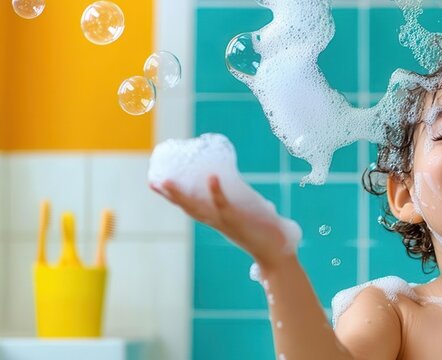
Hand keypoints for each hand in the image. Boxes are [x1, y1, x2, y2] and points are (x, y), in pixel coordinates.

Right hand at [150, 175, 299, 264]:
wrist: (279, 255)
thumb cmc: (270, 239)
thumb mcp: (258, 222)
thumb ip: (258, 213)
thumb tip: (267, 207)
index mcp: (219, 221)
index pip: (193, 208)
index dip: (177, 197)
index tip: (161, 184)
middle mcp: (217, 222)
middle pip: (188, 208)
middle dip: (169, 196)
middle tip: (151, 181)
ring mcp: (224, 222)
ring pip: (197, 208)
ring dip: (181, 195)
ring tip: (166, 179)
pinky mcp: (237, 220)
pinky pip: (224, 205)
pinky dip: (217, 192)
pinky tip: (212, 177)